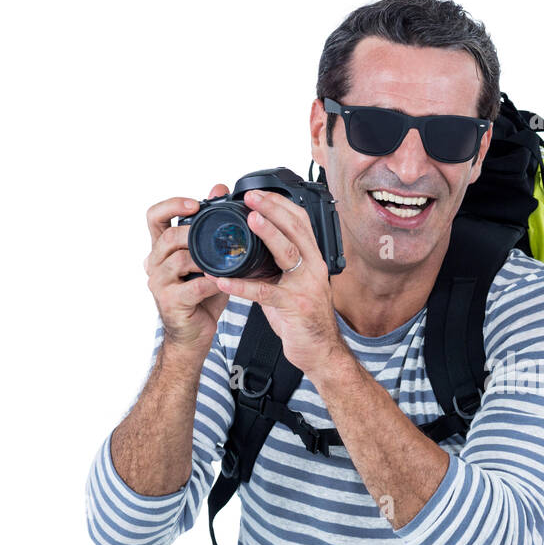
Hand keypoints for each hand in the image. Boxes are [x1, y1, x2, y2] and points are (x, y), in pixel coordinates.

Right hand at [145, 184, 230, 354]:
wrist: (194, 334)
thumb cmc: (201, 295)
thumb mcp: (207, 258)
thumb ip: (210, 227)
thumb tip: (220, 189)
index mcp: (161, 249)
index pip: (154, 217)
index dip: (172, 205)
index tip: (194, 202)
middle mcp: (155, 263)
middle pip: (168, 237)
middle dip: (194, 231)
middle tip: (218, 232)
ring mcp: (159, 283)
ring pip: (180, 260)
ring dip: (207, 258)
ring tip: (227, 258)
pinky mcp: (171, 302)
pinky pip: (194, 286)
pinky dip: (213, 282)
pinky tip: (226, 280)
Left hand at [211, 189, 343, 377]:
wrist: (320, 351)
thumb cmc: (304, 319)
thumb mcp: (292, 284)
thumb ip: (275, 265)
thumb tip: (249, 248)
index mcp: (313, 259)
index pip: (301, 222)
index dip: (281, 204)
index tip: (258, 193)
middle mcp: (313, 268)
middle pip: (296, 229)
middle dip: (272, 209)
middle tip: (249, 198)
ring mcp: (306, 287)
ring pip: (287, 253)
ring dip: (267, 234)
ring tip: (247, 221)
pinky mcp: (294, 307)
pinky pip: (265, 293)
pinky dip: (241, 285)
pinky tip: (223, 280)